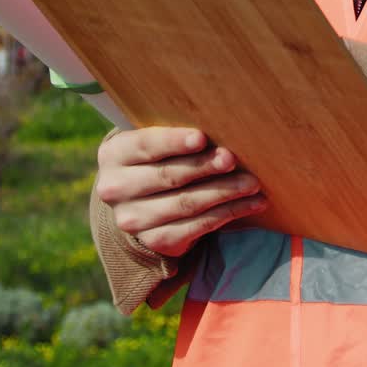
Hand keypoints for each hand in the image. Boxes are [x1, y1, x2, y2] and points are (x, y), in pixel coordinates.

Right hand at [96, 126, 266, 256]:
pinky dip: (227, 214)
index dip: (174, 142)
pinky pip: (196, 228)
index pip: (145, 146)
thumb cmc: (156, 157)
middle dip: (205, 167)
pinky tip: (251, 204)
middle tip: (234, 159)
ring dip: (224, 193)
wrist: (139, 200)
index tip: (202, 138)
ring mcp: (133, 219)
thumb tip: (218, 125)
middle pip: (168, 177)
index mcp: (114, 155)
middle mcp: (116, 189)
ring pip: (185, 204)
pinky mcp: (155, 241)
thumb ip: (174, 134)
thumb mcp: (153, 141)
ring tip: (252, 183)